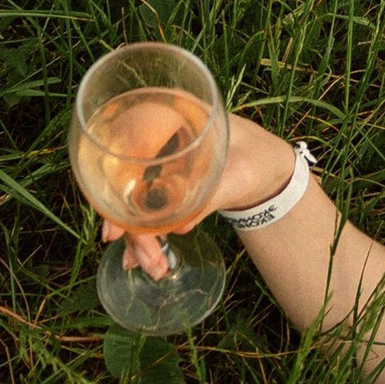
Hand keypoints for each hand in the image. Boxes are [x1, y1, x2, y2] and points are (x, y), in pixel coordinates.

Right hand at [97, 115, 295, 282]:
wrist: (270, 167)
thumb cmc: (259, 157)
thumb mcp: (241, 174)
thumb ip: (212, 195)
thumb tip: (179, 227)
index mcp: (174, 116)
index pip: (127, 150)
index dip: (114, 189)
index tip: (115, 230)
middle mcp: (158, 135)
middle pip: (124, 181)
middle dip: (128, 227)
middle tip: (139, 261)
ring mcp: (159, 161)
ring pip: (132, 200)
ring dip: (137, 237)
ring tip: (153, 267)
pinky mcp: (164, 182)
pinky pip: (145, 207)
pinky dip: (145, 234)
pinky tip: (147, 258)